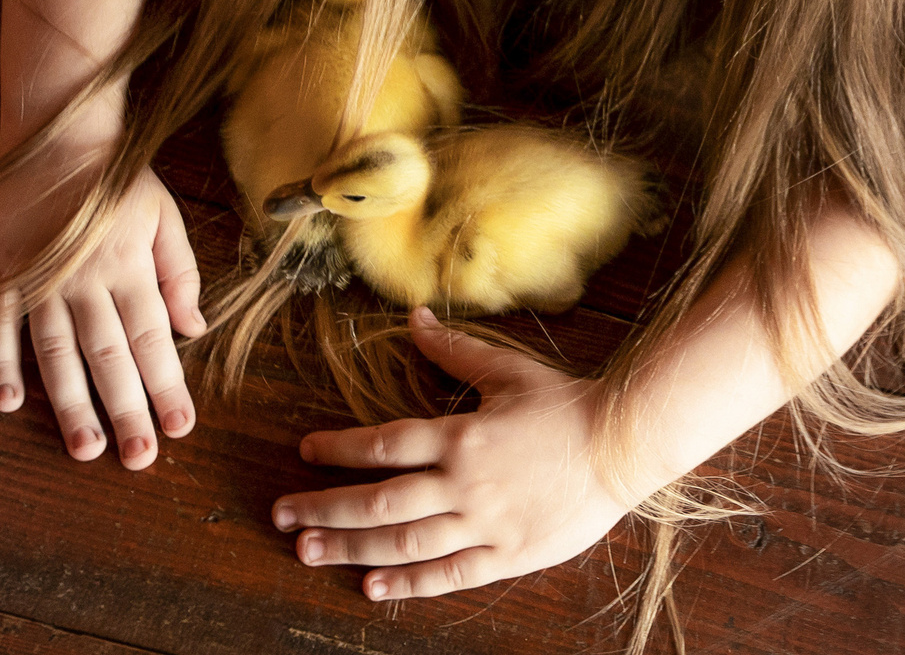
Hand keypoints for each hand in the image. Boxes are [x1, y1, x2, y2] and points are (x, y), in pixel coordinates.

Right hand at [0, 140, 205, 468]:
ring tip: (85, 449)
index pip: (152, 338)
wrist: (56, 135)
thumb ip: (180, 273)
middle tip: (138, 457)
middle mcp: (84, 279)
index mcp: (128, 265)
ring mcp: (38, 279)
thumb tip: (193, 329)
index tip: (180, 428)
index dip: (167, 385)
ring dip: (70, 404)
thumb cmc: (117, 179)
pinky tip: (9, 403)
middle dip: (126, 409)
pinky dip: (1, 364)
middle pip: (107, 355)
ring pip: (55, 351)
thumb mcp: (164, 216)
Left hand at [270, 309, 642, 599]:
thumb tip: (411, 316)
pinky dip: (408, 585)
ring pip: (404, 542)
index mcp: (460, 436)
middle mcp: (464, 484)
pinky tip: (371, 588)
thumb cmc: (564, 403)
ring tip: (308, 552)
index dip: (338, 450)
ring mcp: (484, 523)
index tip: (304, 452)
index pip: (383, 444)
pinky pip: (449, 575)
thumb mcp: (506, 369)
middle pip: (379, 500)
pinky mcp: (507, 554)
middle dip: (324, 508)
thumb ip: (453, 350)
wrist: (622, 445)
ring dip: (351, 548)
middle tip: (282, 514)